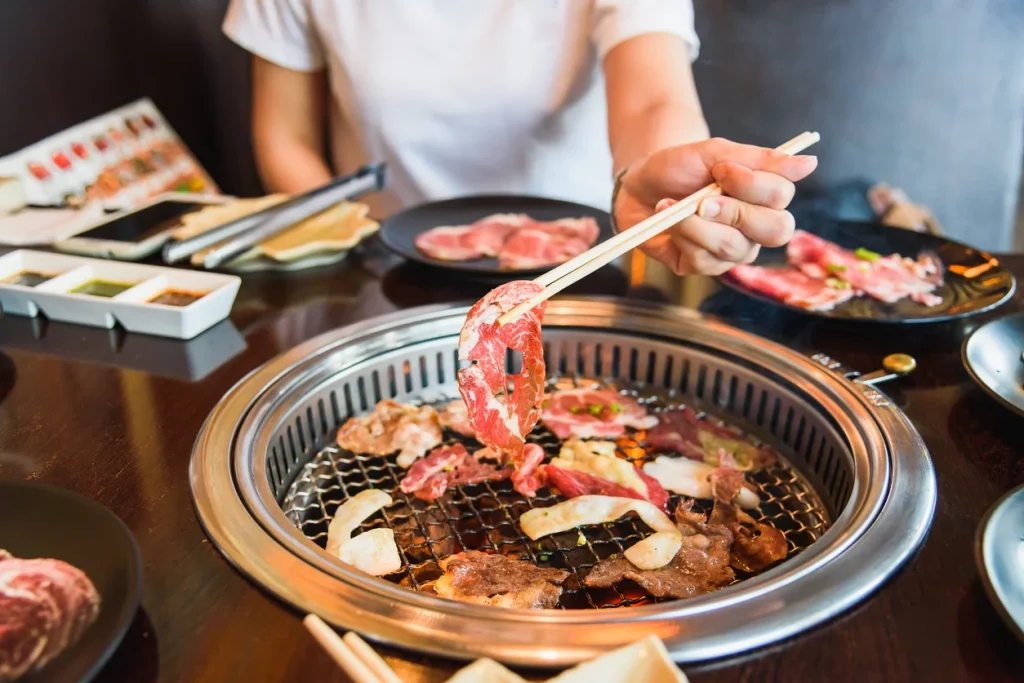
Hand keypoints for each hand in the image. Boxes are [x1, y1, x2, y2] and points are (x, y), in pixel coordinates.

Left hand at [613, 138, 818, 274]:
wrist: (638, 185)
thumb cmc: (680, 167)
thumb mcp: (715, 153)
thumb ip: (760, 159)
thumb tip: (809, 163)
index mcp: (765, 197)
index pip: (782, 196)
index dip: (753, 184)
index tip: (721, 169)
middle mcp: (756, 228)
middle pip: (776, 230)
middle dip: (736, 211)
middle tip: (704, 199)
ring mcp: (732, 251)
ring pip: (733, 247)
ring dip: (698, 223)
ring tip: (675, 205)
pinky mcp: (703, 266)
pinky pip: (703, 260)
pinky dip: (681, 235)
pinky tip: (668, 220)